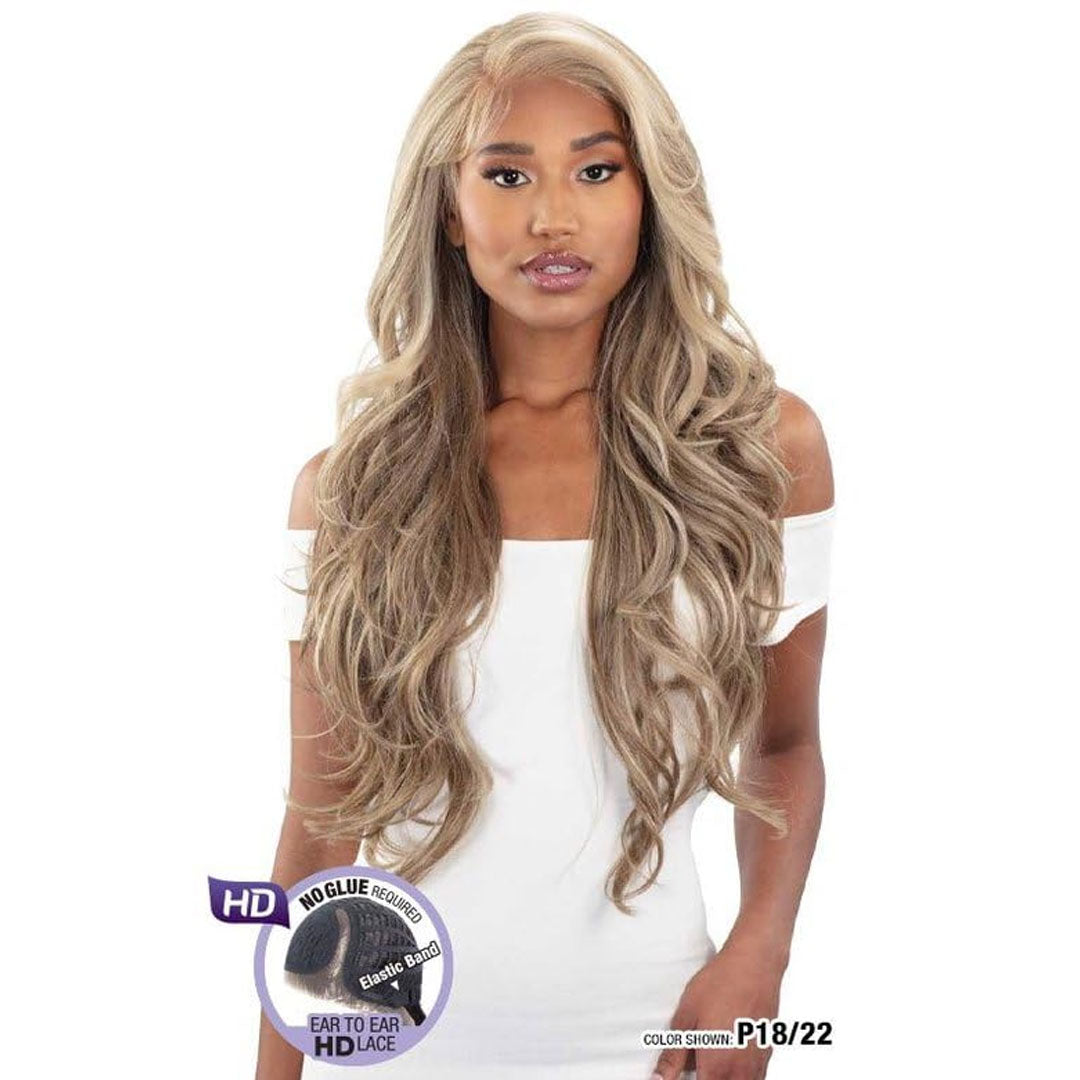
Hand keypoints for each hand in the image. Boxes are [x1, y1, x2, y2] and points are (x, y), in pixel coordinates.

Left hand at [651, 940, 783, 1079]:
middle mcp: (741, 1072)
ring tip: (709, 1055)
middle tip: (694, 1061)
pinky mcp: (767, 1053)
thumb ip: (673, 1055)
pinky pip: (754, 1077)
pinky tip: (727, 1049)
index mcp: (717, 1066)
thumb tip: (658, 1079)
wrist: (755, 963)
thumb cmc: (720, 985)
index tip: (680, 1073)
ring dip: (721, 1075)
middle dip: (705, 1077)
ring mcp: (758, 1064)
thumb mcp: (687, 1017)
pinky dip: (738, 1072)